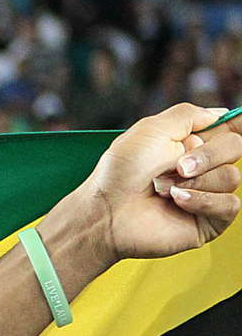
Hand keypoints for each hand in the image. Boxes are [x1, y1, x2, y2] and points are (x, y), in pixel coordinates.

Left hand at [70, 104, 241, 261]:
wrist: (106, 210)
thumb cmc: (121, 172)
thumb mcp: (152, 129)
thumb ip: (188, 115)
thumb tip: (219, 114)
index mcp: (193, 144)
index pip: (232, 129)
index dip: (239, 122)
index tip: (240, 120)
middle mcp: (204, 168)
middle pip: (237, 147)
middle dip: (208, 155)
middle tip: (178, 166)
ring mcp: (208, 194)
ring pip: (232, 177)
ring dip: (195, 181)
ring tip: (163, 188)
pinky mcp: (209, 221)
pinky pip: (229, 205)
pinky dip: (201, 200)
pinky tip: (176, 202)